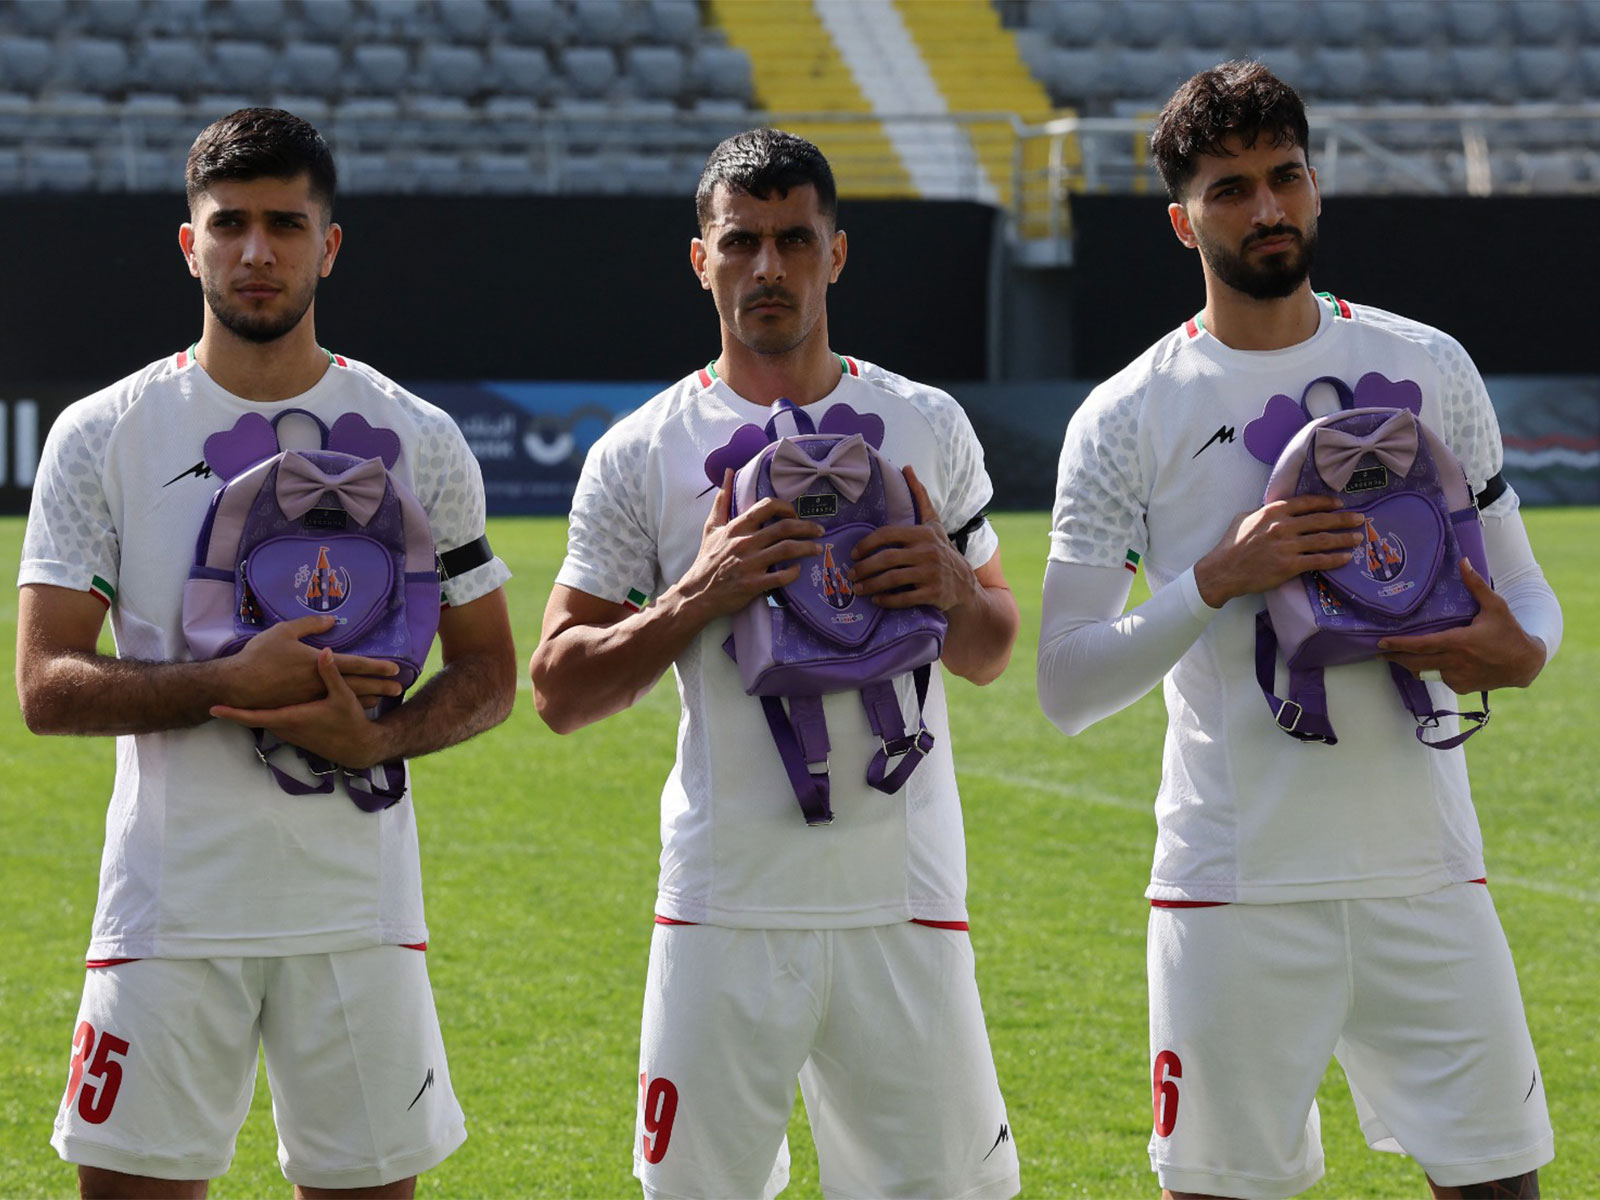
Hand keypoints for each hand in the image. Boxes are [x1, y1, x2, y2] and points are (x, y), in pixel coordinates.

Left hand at [211, 647, 389, 768]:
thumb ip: (331, 674)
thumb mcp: (343, 697)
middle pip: (254, 717)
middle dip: (237, 708)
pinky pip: (272, 721)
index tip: (214, 708)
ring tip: (236, 695)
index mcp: (291, 717)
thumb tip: (325, 651)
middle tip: (219, 696)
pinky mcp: (293, 733)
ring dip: (250, 709)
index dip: (233, 713)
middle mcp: (285, 727)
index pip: (254, 717)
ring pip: (263, 718)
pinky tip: (266, 700)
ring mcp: (288, 732)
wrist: (356, 747)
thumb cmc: (349, 722)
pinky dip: (264, 712)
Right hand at [224, 614, 402, 708]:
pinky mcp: (303, 706)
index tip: (395, 667)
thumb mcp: (284, 631)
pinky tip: (357, 706)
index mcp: (318, 663)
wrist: (238, 686)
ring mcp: (312, 697)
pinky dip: (347, 705)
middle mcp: (319, 682)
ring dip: (368, 697)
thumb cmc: (260, 655)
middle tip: (399, 687)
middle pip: (357, 684)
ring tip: (385, 698)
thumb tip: (332, 620)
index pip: (354, 664)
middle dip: (380, 685)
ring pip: (346, 698)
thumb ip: (310, 624)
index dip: (376, 665)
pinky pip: (332, 706)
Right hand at [672, 469, 823, 619]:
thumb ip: (722, 500)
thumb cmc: (707, 560)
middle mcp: (745, 543)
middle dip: (807, 527)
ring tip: (817, 548)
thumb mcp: (711, 527)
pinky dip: (794, 572)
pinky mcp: (753, 585)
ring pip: (787, 550)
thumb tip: (729, 473)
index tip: (795, 515)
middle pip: (785, 528)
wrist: (697, 594)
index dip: (786, 507)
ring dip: (807, 547)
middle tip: (819, 531)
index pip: (767, 506)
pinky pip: (781, 577)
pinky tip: (798, 569)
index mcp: (737, 527)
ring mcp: (750, 564)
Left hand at [849, 464, 980, 611]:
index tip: (854, 554)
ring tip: (858, 589)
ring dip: (871, 585)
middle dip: (864, 568)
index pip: (887, 534)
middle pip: (886, 559)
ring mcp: (931, 573)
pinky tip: (877, 601)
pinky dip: (887, 600)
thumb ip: (920, 497)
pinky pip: (904, 598)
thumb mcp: (934, 524)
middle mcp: (928, 551)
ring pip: (892, 579)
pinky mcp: (934, 593)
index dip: (866, 544)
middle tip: (851, 575)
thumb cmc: (943, 551)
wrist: (966, 585)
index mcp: (923, 533)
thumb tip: (907, 467)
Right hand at [1193, 495, 1365, 607]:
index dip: (1327, 503)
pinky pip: (1319, 561)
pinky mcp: (1290, 566)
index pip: (1307, 503)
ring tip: (1357, 538)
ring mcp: (1288, 546)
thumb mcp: (1244, 518)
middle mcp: (1283, 526)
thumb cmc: (1231, 544)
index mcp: (1273, 512)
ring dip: (1344, 538)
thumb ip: (1264, 512)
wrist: (1222, 570)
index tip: (1340, 504)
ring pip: (1324, 540)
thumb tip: (1277, 511)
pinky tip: (1345, 558)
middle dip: (1344, 519)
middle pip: (1321, 520)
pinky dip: (1335, 559)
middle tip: (1360, 519)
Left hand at [1379, 560, 1546, 691]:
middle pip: (1416, 663)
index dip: (1399, 645)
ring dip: (1411, 666)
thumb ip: (1476, 585)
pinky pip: (1440, 679)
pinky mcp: (1462, 687)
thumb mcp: (1496, 606)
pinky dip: (1432, 672)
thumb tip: (1464, 561)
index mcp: (1460, 642)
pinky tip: (1427, 663)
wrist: (1525, 664)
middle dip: (1396, 657)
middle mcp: (1456, 662)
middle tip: (1381, 651)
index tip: (1381, 642)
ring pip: (1425, 674)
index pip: (1422, 645)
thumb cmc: (1509, 632)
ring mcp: (1458, 677)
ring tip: (1397, 657)